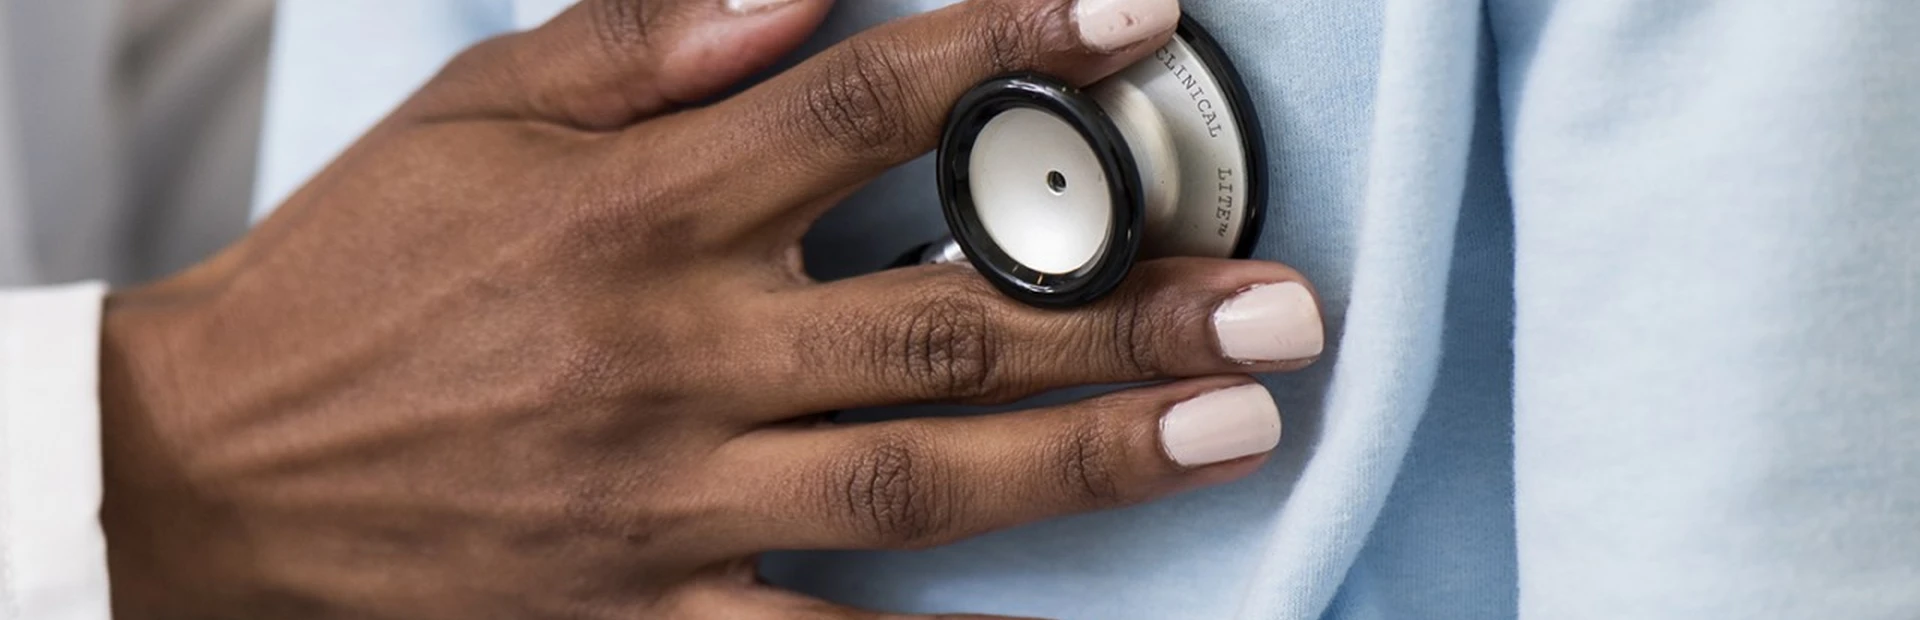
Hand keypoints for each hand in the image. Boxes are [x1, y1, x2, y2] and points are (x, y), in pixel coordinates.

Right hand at [98, 0, 1324, 617]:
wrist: (211, 471)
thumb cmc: (358, 272)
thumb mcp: (475, 114)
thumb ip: (645, 44)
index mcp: (636, 210)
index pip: (862, 106)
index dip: (1013, 48)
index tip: (1136, 14)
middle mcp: (672, 351)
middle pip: (940, 317)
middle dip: (1124, 302)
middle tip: (1278, 302)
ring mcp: (667, 495)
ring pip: (916, 473)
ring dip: (1090, 451)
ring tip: (1235, 429)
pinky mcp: (644, 611)